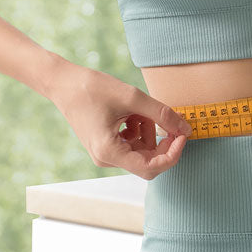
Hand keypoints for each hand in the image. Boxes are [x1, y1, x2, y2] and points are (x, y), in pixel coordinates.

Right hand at [45, 64, 192, 179]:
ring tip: (142, 110)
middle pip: (148, 162)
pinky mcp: (106, 146)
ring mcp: (105, 154)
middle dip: (163, 143)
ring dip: (150, 132)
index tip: (183, 136)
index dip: (172, 155)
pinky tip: (132, 113)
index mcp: (109, 152)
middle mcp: (106, 159)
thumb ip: (163, 114)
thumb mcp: (133, 98)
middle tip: (172, 121)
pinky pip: (132, 144)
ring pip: (141, 151)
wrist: (65, 84)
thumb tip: (186, 129)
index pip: (150, 168)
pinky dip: (140, 129)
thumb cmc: (94, 88)